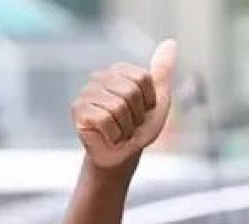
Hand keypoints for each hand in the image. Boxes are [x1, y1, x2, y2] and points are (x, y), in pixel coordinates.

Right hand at [71, 39, 177, 169]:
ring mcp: (86, 92)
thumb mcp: (158, 100)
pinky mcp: (77, 110)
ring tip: (120, 130)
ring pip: (118, 106)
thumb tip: (171, 43)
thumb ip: (163, 72)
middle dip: (137, 116)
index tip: (142, 111)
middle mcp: (99, 77)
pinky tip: (108, 136)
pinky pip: (104, 119)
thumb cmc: (139, 128)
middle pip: (131, 91)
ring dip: (126, 127)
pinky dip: (114, 134)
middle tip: (130, 124)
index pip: (143, 78)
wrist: (123, 155)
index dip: (149, 101)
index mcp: (119, 71)